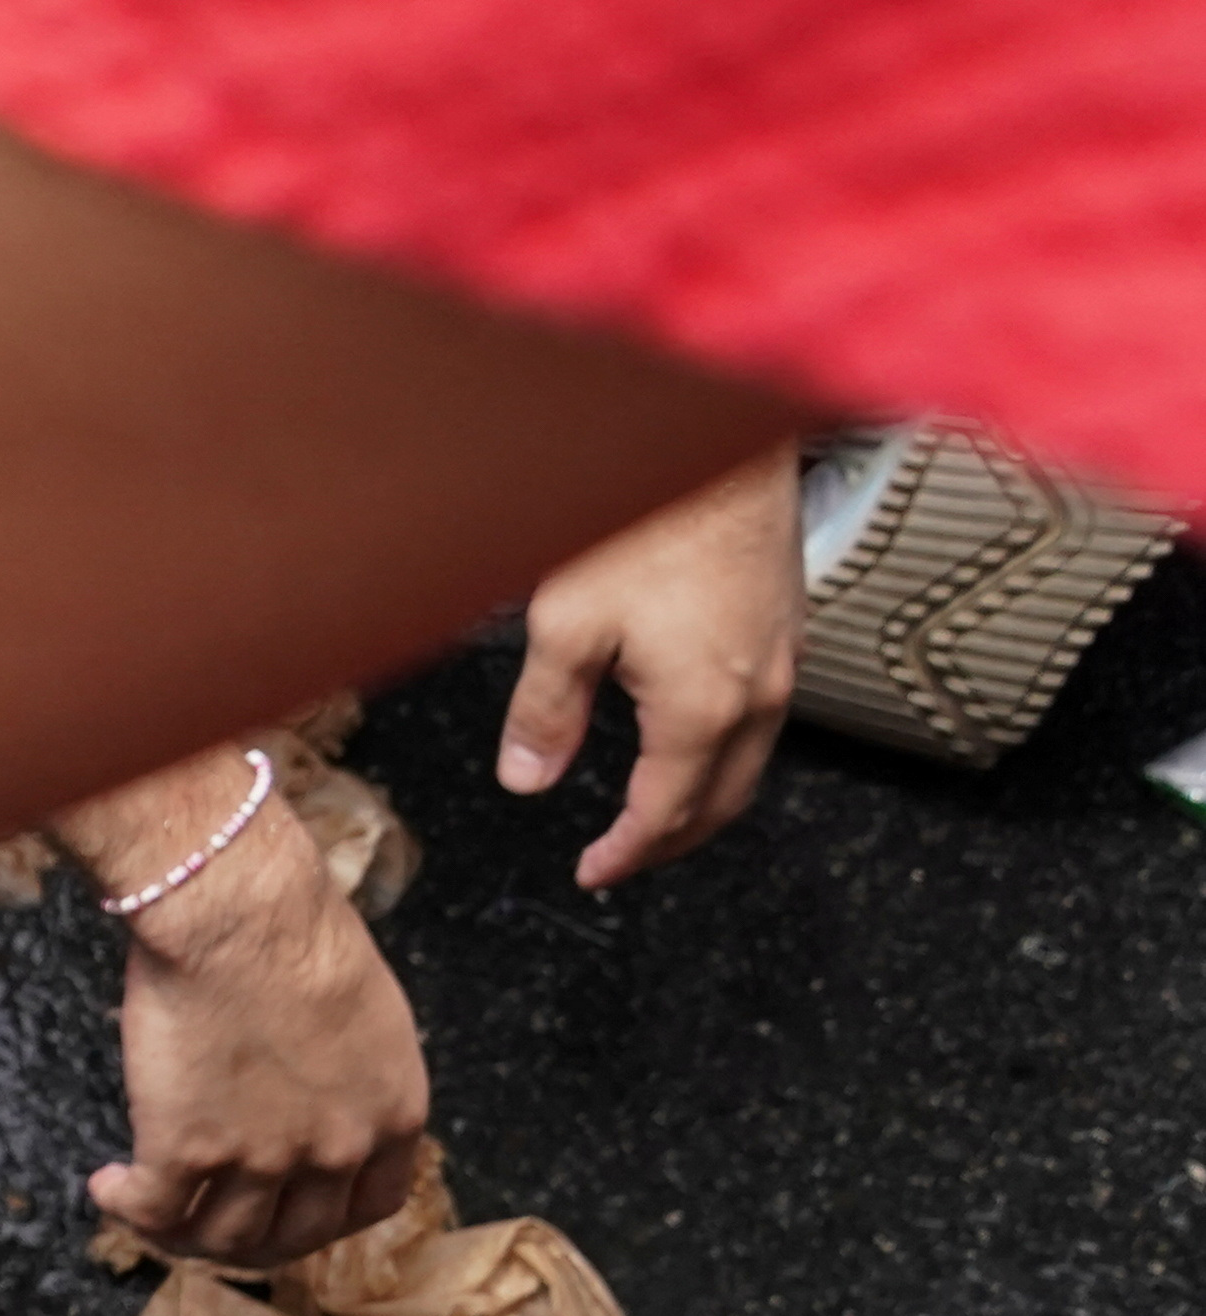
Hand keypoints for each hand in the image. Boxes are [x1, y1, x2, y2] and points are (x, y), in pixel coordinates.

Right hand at [91, 796, 432, 1266]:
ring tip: (147, 1208)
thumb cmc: (293, 927)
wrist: (239, 912)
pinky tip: (107, 1185)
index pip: (373, 1206)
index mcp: (392, 1115)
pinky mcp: (187, 1149)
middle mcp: (336, 1151)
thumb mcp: (360, 1010)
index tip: (290, 1208)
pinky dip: (127, 1207)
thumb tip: (304, 1076)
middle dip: (249, 1239)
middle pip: (294, 1237)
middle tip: (209, 1220)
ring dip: (181, 1235)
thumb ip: (346, 1067)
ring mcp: (263, 1159)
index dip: (325, 1219)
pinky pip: (154, 1209)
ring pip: (222, 1237)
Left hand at [498, 445, 803, 888]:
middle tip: (621, 857)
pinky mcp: (786, 624)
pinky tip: (687, 731)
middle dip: (670, 840)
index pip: (668, 814)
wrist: (717, 442)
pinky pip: (762, 715)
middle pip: (722, 802)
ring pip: (749, 760)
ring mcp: (783, 661)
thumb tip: (528, 782)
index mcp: (703, 711)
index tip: (592, 872)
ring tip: (650, 810)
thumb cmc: (642, 525)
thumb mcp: (566, 623)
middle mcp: (760, 697)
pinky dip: (723, 747)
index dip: (627, 853)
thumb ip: (547, 711)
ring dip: (702, 796)